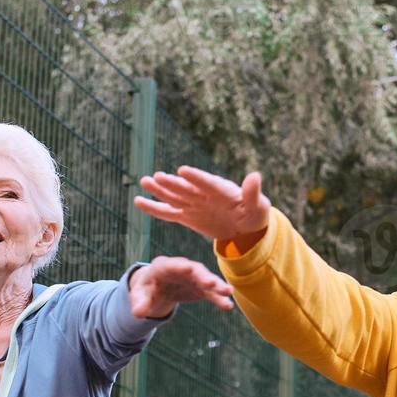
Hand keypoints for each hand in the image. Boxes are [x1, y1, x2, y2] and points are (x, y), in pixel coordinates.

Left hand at [129, 256, 233, 317]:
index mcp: (163, 266)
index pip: (172, 265)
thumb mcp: (139, 295)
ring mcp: (193, 277)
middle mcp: (182, 268)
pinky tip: (227, 306)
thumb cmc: (146, 289)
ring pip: (207, 279)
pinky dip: (219, 298)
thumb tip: (139, 313)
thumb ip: (139, 303)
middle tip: (212, 283)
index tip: (188, 268)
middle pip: (194, 270)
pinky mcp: (200, 288)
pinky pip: (211, 293)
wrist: (157, 288)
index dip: (180, 267)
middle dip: (203, 276)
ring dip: (217, 285)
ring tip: (228, 292)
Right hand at [135, 167, 271, 244]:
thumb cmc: (254, 214)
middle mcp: (204, 193)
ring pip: (173, 197)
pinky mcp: (186, 215)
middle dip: (173, 183)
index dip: (196, 177)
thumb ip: (253, 194)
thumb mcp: (258, 207)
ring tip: (144, 181)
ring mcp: (193, 203)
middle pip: (187, 188)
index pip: (208, 183)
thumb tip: (255, 175)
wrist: (243, 226)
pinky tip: (138, 200)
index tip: (183, 170)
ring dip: (159, 190)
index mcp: (222, 190)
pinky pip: (167, 212)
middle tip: (157, 177)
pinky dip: (153, 207)